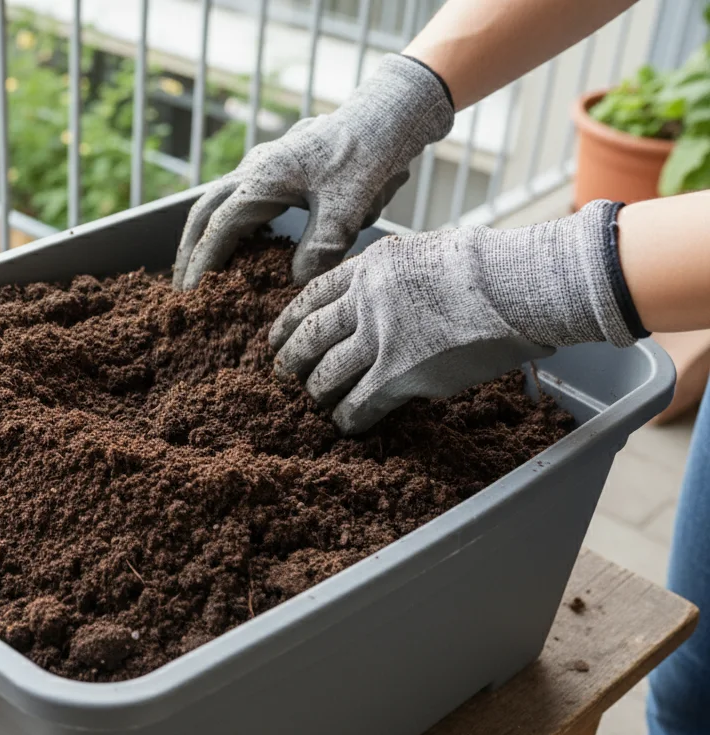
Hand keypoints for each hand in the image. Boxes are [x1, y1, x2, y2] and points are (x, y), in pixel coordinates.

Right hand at [174, 55, 454, 289]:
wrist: (384, 115)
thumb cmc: (368, 156)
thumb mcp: (350, 206)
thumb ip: (322, 246)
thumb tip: (295, 281)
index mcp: (264, 178)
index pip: (220, 226)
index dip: (204, 262)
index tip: (193, 292)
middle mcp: (253, 169)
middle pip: (202, 212)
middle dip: (188, 251)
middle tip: (182, 289)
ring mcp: (259, 165)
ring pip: (214, 203)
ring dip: (201, 237)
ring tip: (197, 272)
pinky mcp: (272, 167)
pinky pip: (234, 199)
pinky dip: (222, 225)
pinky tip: (233, 247)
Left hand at [269, 201, 640, 433]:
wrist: (516, 286)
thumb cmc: (487, 268)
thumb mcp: (424, 253)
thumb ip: (393, 277)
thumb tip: (383, 297)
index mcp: (370, 267)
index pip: (313, 295)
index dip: (290, 319)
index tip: (277, 335)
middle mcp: (365, 301)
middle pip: (311, 335)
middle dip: (291, 357)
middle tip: (282, 372)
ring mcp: (380, 338)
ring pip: (328, 372)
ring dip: (317, 391)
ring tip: (316, 400)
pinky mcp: (399, 373)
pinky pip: (359, 401)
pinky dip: (348, 416)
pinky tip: (346, 423)